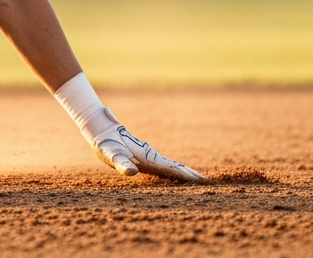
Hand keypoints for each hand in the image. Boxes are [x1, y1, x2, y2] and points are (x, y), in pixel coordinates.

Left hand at [85, 107, 207, 182]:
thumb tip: (131, 172)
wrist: (102, 129)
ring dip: (186, 173)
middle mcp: (152, 157)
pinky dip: (176, 171)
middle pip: (176, 167)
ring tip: (201, 181)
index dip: (186, 175)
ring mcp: (150, 157)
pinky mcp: (145, 158)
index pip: (171, 168)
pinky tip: (178, 176)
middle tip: (210, 184)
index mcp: (148, 157)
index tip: (202, 181)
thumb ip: (120, 163)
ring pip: (172, 166)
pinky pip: (165, 167)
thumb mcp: (111, 155)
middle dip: (192, 175)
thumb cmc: (106, 144)